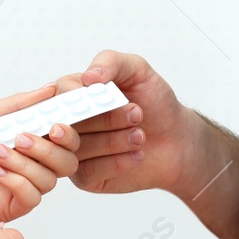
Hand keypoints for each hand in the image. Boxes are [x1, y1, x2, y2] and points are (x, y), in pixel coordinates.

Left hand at [0, 83, 82, 230]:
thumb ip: (17, 106)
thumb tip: (48, 89)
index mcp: (23, 137)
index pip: (61, 134)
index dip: (67, 127)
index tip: (57, 121)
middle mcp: (27, 162)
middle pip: (66, 158)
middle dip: (51, 147)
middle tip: (24, 137)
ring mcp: (20, 185)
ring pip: (51, 178)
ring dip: (27, 162)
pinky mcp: (10, 207)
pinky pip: (33, 197)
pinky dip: (18, 181)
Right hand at [58, 50, 197, 195]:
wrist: (177, 139)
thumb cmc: (154, 102)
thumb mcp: (138, 71)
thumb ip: (111, 62)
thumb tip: (87, 77)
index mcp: (74, 92)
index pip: (61, 93)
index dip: (80, 98)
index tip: (107, 98)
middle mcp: (69, 121)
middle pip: (68, 122)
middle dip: (106, 119)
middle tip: (137, 114)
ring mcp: (73, 150)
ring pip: (78, 148)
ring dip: (114, 141)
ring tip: (140, 135)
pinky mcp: (84, 176)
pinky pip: (87, 171)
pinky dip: (116, 162)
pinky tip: (136, 154)